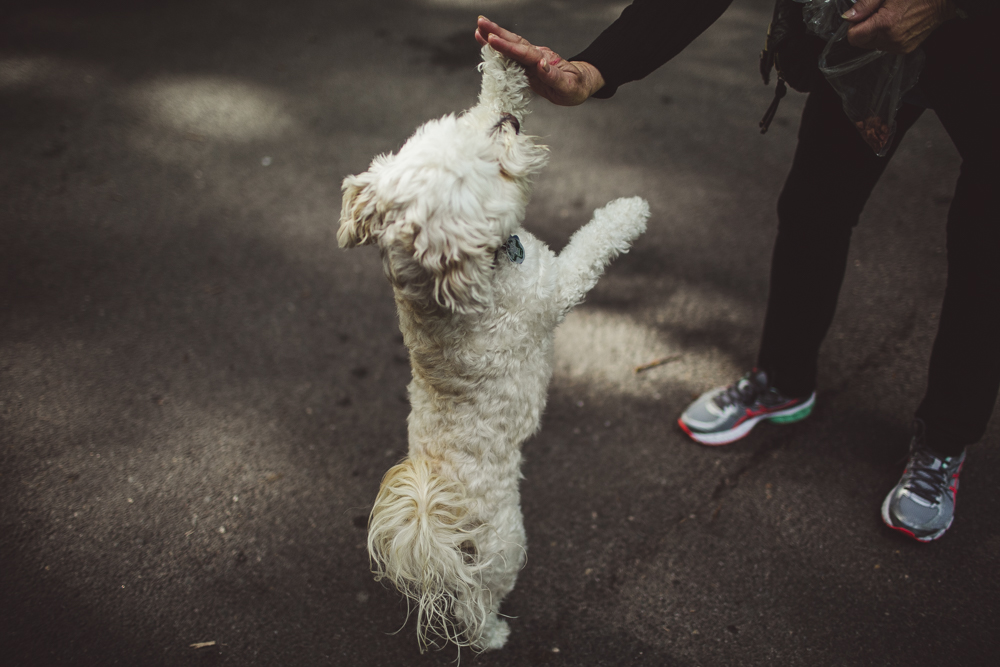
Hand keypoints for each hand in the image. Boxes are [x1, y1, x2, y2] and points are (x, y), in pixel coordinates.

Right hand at [475, 16, 604, 105]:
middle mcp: (535, 56)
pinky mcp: (526, 65)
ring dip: (494, 36)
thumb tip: (540, 64)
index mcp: (544, 60)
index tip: (492, 40)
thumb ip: (553, 76)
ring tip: (478, 29)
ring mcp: (530, 59)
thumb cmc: (574, 87)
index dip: (507, 47)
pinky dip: (498, 48)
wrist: (579, 84)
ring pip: (511, 45)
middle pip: (514, 42)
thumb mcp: (568, 86)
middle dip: (497, 33)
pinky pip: (510, 55)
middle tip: (480, 22)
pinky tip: (486, 42)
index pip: (523, 53)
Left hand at [843, 0, 955, 53]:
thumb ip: (865, 5)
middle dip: (865, 29)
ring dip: (876, 33)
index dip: (854, 25)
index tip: (863, 15)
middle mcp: (891, 39)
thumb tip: (847, 17)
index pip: (853, 37)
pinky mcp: (905, 49)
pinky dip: (886, 37)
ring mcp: (899, 46)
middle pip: (862, 42)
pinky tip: (897, 24)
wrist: (943, 1)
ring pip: (873, 45)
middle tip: (879, 13)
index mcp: (885, 24)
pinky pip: (885, 46)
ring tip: (891, 17)